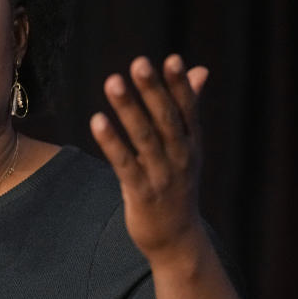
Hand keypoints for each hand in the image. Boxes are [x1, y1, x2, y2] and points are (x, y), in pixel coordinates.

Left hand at [90, 54, 208, 261]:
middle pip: (166, 119)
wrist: (177, 239)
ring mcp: (162, 176)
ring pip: (144, 138)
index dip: (179, 85)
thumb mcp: (189, 147)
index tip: (170, 58)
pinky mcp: (141, 193)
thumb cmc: (178, 186)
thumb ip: (190, 108)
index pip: (188, 110)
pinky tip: (97, 121)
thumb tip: (200, 70)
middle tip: (139, 63)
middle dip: (153, 90)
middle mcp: (181, 157)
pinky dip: (111, 142)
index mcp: (192, 144)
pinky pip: (124, 163)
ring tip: (113, 82)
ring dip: (128, 109)